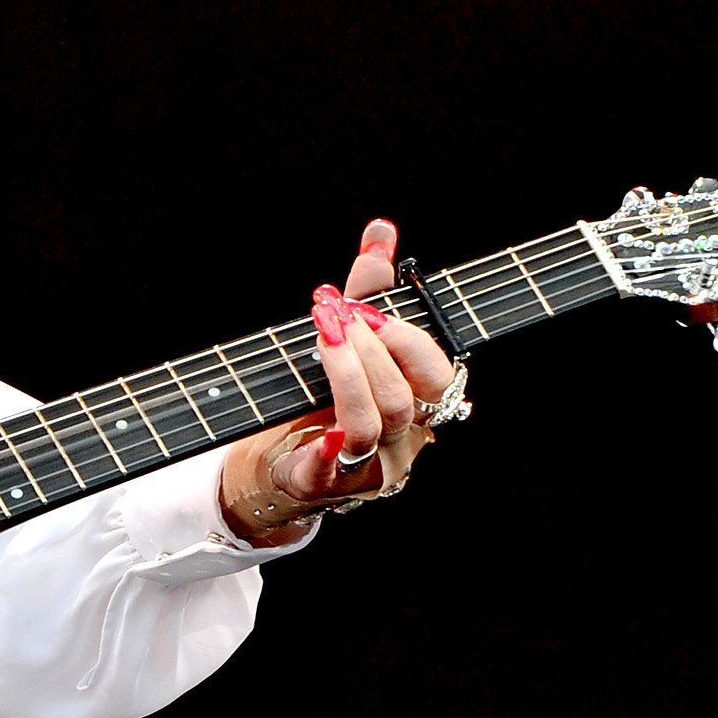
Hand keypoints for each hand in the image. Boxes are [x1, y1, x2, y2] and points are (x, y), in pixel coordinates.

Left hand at [218, 218, 462, 543]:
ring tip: (319, 334)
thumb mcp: (351, 339)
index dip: (406, 338)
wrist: (282, 458)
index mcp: (420, 404)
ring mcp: (368, 467)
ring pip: (370, 425)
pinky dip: (327, 445)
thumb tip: (381, 230)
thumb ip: (369, 291)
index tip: (365, 307)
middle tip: (333, 311)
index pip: (436, 375)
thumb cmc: (328, 395)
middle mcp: (404, 441)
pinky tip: (319, 426)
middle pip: (403, 398)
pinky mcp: (326, 486)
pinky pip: (331, 468)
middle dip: (369, 348)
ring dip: (345, 373)